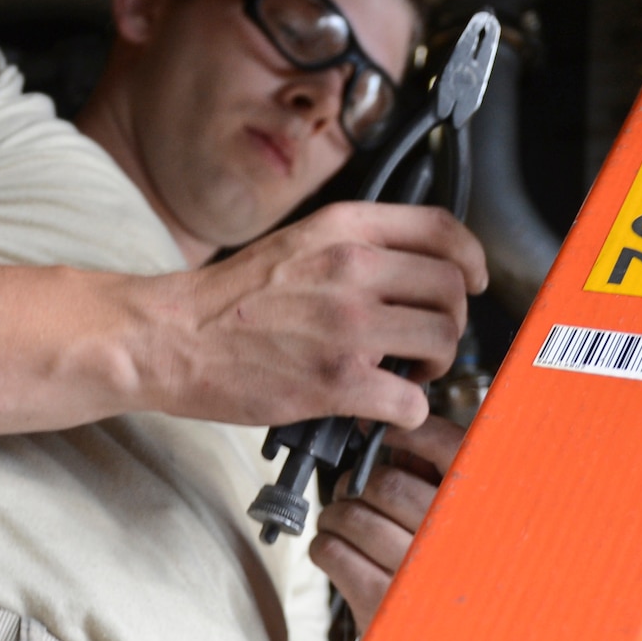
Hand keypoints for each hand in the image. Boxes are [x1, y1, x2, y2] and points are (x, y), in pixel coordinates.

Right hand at [142, 203, 486, 430]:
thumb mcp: (296, 244)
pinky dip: (406, 411)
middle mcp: (352, 268)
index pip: (441, 230)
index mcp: (343, 229)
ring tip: (403, 373)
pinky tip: (380, 407)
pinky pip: (411, 401)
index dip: (470, 259)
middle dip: (450, 321)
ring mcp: (348, 325)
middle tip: (425, 342)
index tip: (471, 281)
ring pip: (442, 342)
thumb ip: (354, 247)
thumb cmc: (228, 300)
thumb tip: (410, 269)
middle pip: (451, 289)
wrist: (170, 337)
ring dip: (433, 365)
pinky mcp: (338, 380)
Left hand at [310, 414, 464, 632]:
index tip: (381, 433)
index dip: (407, 432)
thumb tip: (394, 434)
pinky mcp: (381, 604)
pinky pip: (331, 552)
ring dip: (336, 515)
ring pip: (351, 516)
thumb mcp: (461, 522)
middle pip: (385, 484)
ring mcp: (417, 573)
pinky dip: (325, 546)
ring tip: (343, 522)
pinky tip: (338, 550)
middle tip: (353, 493)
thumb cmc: (452, 574)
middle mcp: (455, 540)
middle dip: (358, 485)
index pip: (446, 446)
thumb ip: (437, 475)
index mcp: (484, 511)